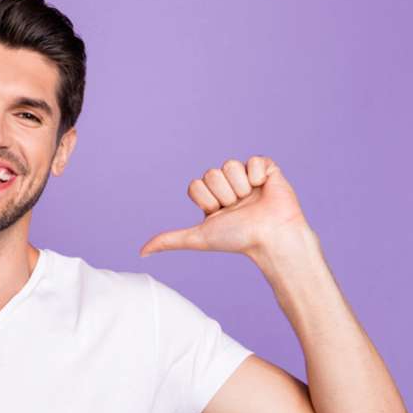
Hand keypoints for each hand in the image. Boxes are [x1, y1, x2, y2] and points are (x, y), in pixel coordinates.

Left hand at [138, 155, 308, 258]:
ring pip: (229, 166)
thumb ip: (169, 240)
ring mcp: (247, 176)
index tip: (219, 214)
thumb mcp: (198, 238)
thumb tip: (141, 252)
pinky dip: (257, 176)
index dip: (206, 199)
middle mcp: (229, 186)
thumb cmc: (238, 240)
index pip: (195, 184)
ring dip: (239, 187)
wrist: (271, 238)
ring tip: (251, 201)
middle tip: (238, 209)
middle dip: (223, 194)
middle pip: (211, 173)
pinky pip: (253, 160)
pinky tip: (264, 189)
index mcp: (213, 199)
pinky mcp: (267, 169)